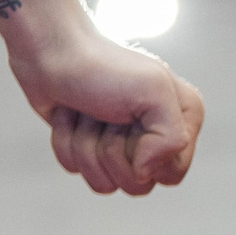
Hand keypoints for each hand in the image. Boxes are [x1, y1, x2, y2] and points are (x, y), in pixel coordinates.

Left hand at [8, 24, 203, 194]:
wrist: (52, 49)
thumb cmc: (103, 66)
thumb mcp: (154, 92)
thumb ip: (171, 139)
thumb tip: (144, 175)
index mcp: (183, 123)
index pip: (171, 174)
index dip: (146, 158)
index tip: (132, 123)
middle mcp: (156, 138)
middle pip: (136, 185)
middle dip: (111, 151)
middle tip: (106, 115)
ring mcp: (121, 145)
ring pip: (104, 182)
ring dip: (85, 145)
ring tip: (85, 113)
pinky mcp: (89, 147)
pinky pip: (78, 170)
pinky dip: (65, 142)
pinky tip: (69, 116)